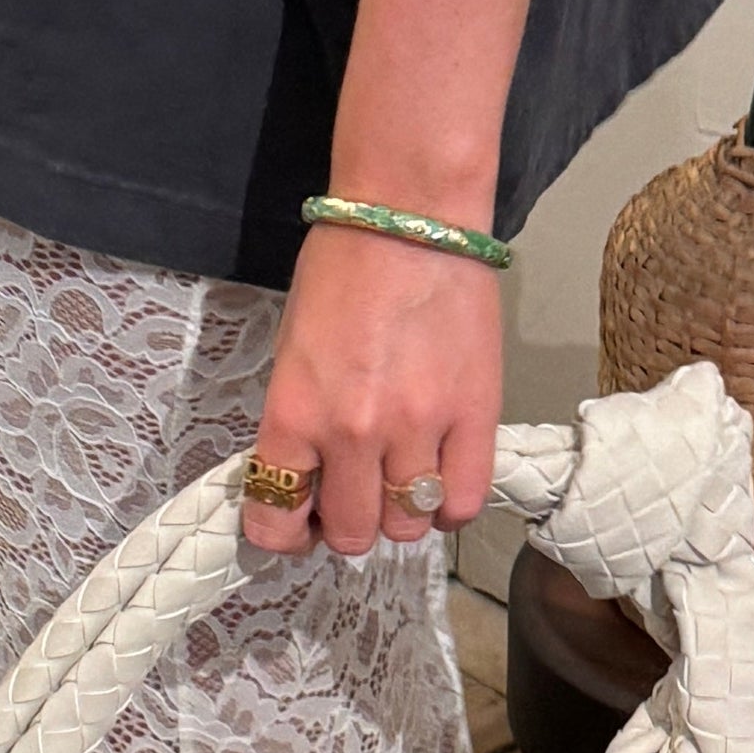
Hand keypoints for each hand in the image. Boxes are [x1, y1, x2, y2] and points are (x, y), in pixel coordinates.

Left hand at [241, 221, 502, 557]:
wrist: (409, 217)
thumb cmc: (341, 273)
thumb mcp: (291, 354)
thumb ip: (297, 426)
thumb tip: (310, 482)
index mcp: (295, 412)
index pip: (278, 519)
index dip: (285, 534)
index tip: (297, 523)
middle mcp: (354, 432)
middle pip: (353, 535)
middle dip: (347, 524)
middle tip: (353, 494)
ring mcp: (418, 427)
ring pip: (408, 526)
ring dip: (399, 514)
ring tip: (398, 480)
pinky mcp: (475, 415)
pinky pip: (462, 502)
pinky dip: (447, 506)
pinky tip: (437, 479)